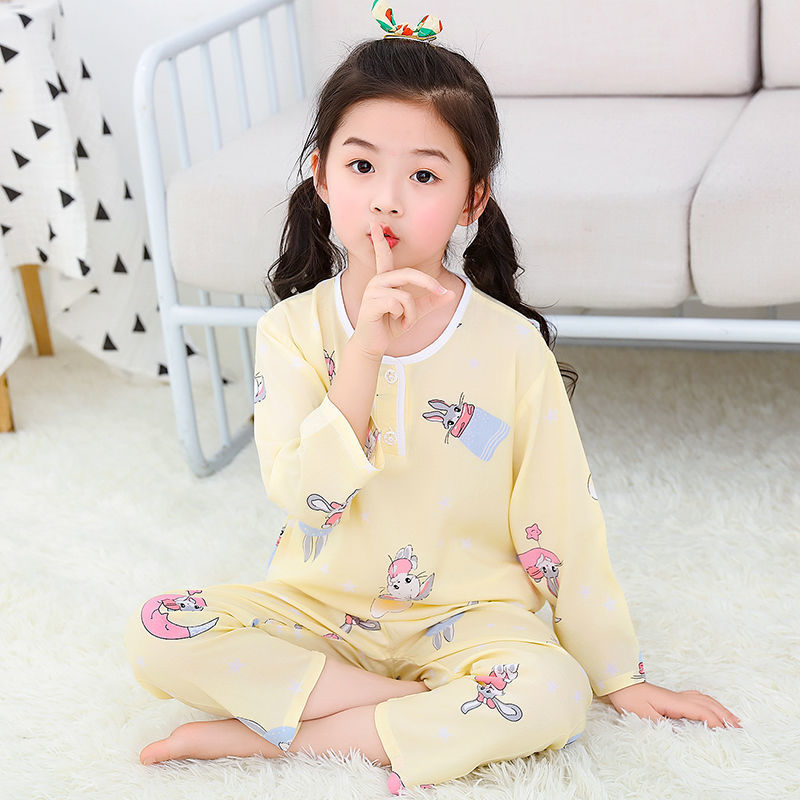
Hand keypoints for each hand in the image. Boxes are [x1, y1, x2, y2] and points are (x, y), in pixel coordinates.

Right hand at [351, 220, 452, 359]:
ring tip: (405, 321)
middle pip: (409, 273)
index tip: (374, 223)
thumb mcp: (415, 312)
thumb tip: (451, 293)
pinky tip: (395, 323)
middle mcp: (377, 281)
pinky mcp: (370, 304)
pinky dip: (404, 318)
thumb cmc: (390, 325)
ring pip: (406, 296)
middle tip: (442, 293)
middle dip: (428, 284)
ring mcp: (372, 292)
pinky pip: (398, 304)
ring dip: (412, 312)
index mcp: (386, 279)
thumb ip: (431, 302)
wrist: (374, 345)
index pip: (384, 256)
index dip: (381, 240)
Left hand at [606, 682, 741, 728]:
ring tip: (733, 719)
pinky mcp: (673, 696)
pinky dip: (710, 703)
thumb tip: (679, 735)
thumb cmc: (630, 698)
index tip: (727, 734)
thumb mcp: (643, 715)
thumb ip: (661, 725)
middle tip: (740, 728)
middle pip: (708, 704)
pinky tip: (712, 707)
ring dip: (720, 709)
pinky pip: (697, 698)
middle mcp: (679, 697)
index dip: (715, 722)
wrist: (620, 683)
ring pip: (704, 699)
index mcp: (674, 702)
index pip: (701, 712)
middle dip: (724, 716)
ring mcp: (677, 695)